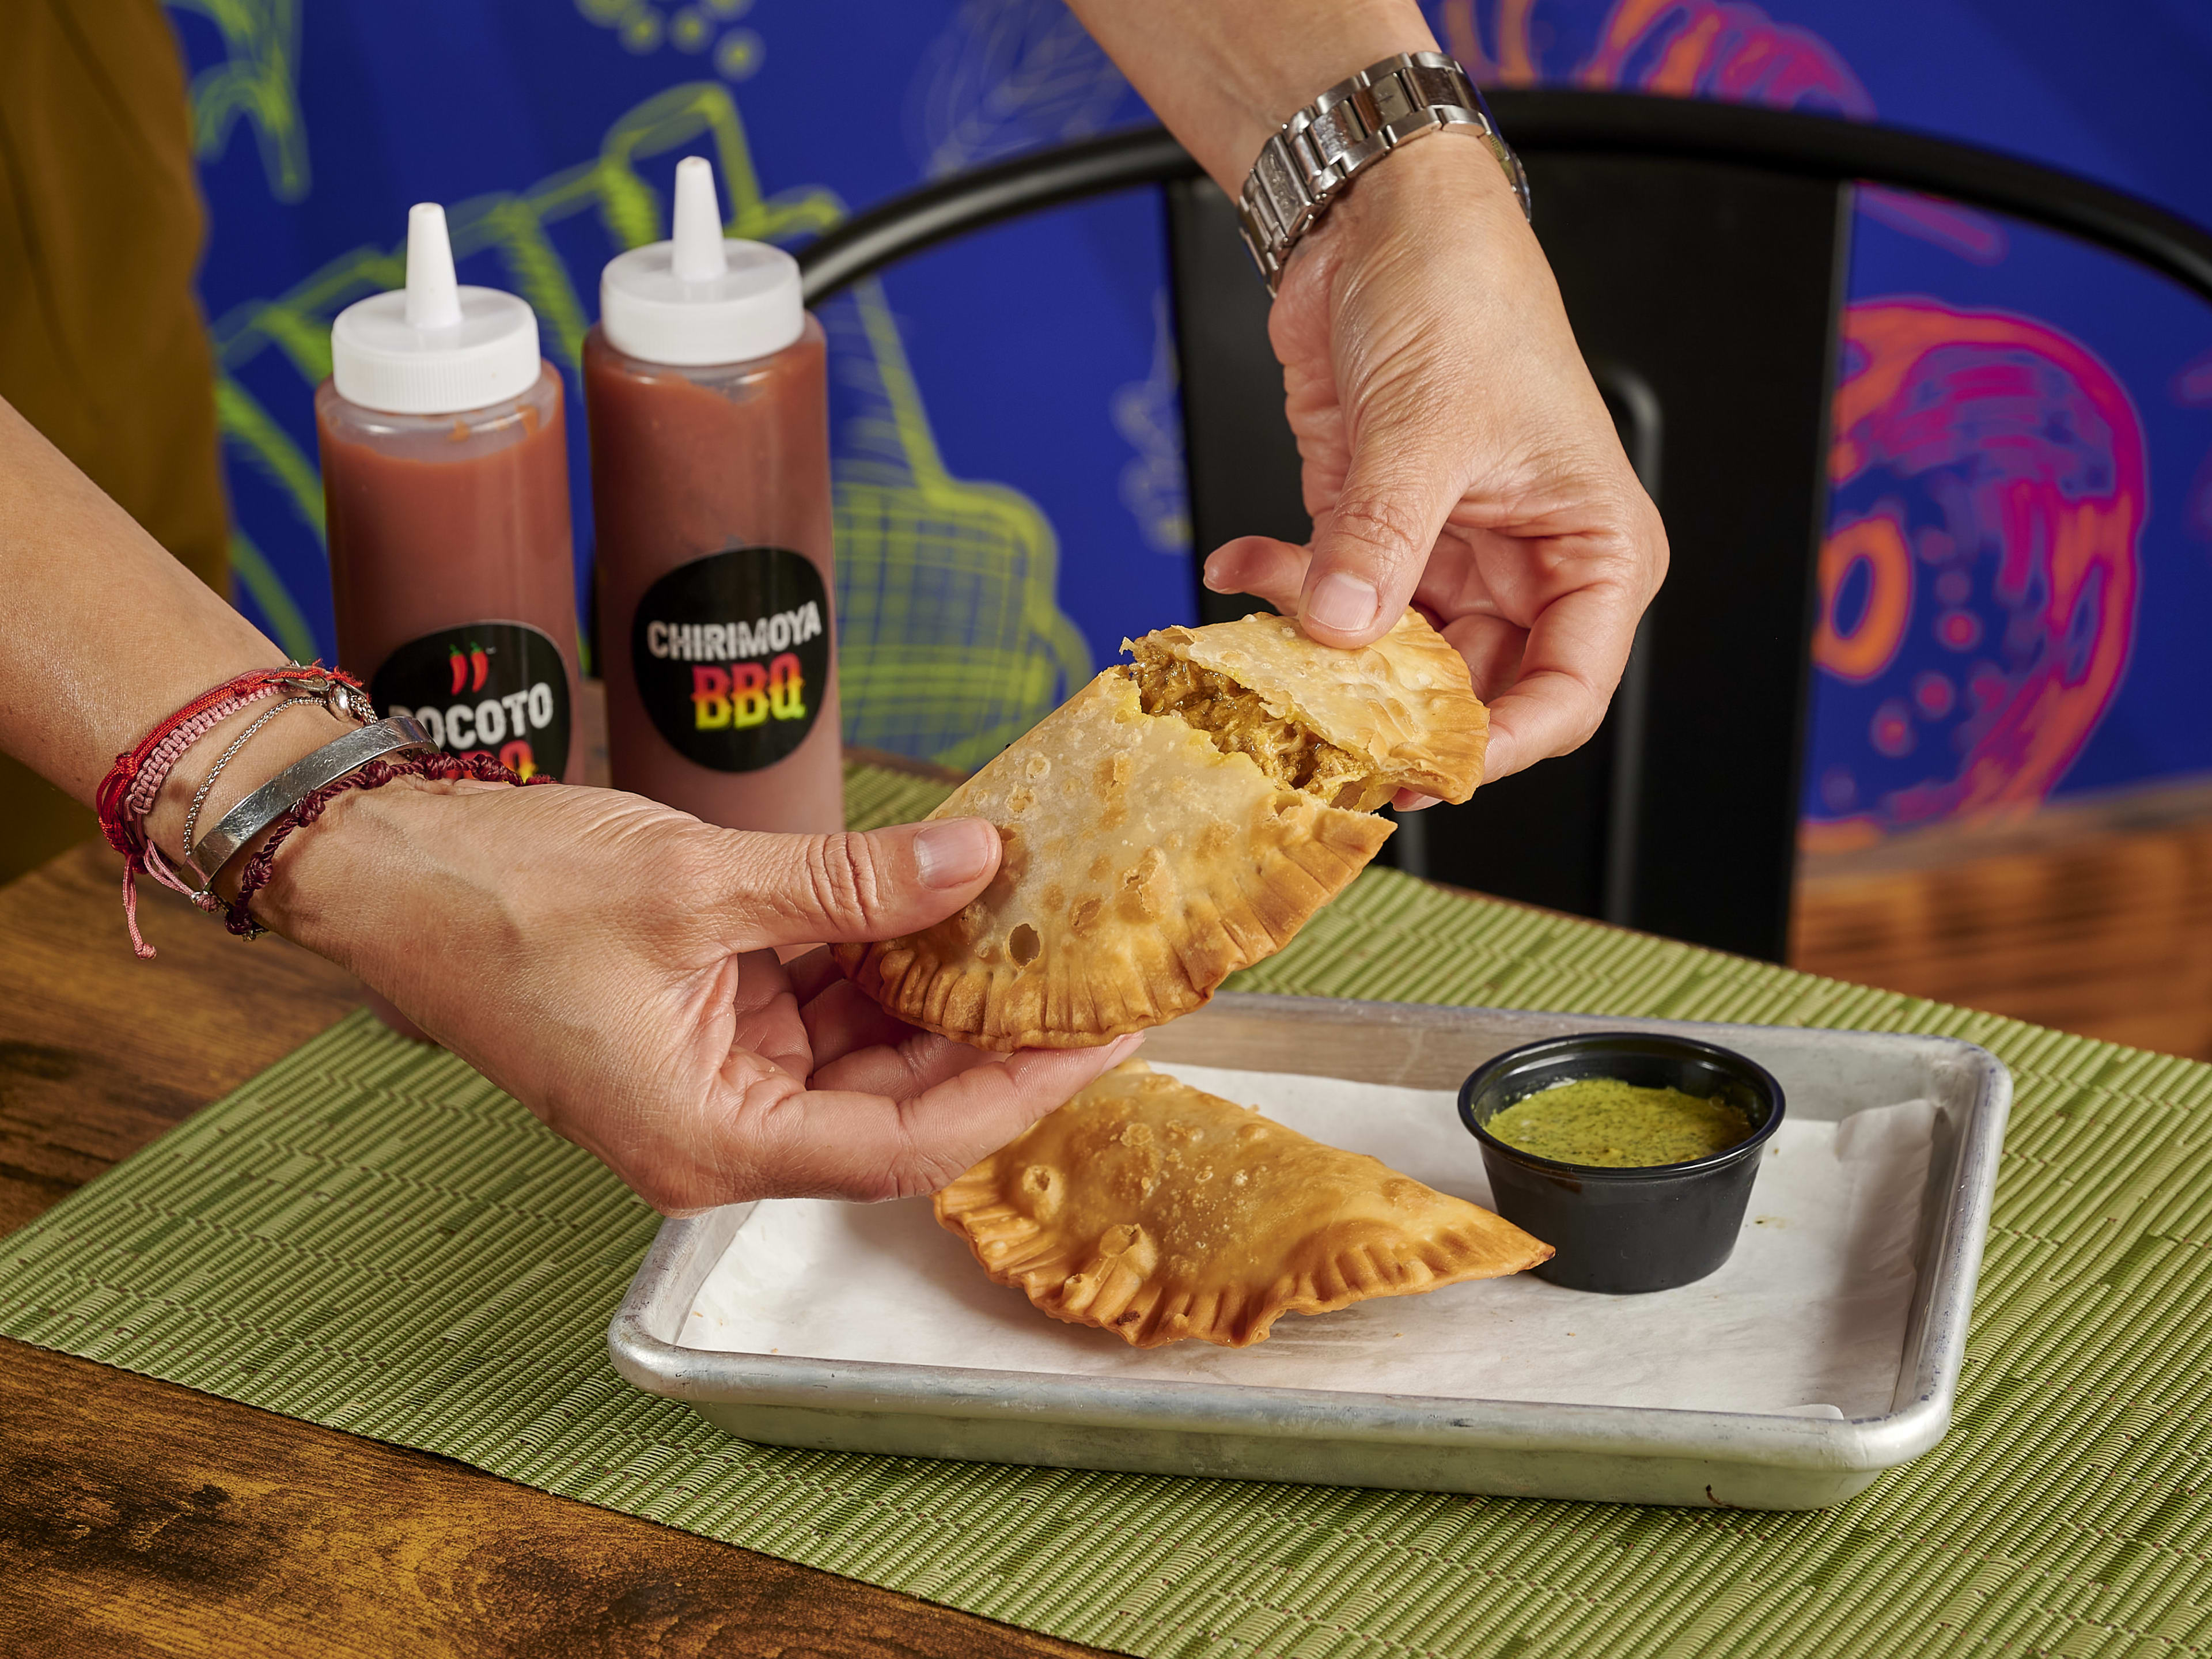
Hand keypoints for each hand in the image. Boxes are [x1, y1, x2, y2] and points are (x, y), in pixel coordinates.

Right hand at [257, 780, 1139, 1212]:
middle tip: (1085, 967)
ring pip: (863, 1055)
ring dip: (935, 989)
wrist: (388, 871)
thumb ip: (849, 884)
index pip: (908, 1144)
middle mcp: (718, 1135)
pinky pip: (815, 1012)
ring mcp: (711, 1084)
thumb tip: (974, 863)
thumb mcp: (699, 884)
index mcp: (711, 1140)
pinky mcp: (704, 1032)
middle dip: (991, 1035)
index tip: (1103, 1036)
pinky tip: (931, 900)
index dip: (1018, 1090)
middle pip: (897, 1105)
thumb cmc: (503, 895)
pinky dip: (873, 960)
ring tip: (1023, 918)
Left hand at [1201, 136, 1667, 795]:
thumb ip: (1382, 540)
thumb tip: (1342, 632)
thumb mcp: (1426, 425)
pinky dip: (1282, 594)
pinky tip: (1244, 564)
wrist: (1381, 219)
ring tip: (1264, 636)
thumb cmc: (1462, 293)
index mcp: (1592, 550)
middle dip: (1387, 708)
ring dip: (1320, 655)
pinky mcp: (1376, 537)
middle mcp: (1529, 568)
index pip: (1567, 693)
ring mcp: (1447, 558)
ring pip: (1389, 659)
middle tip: (1316, 726)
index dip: (1499, 745)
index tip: (1423, 769)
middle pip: (1470, 691)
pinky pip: (1333, 603)